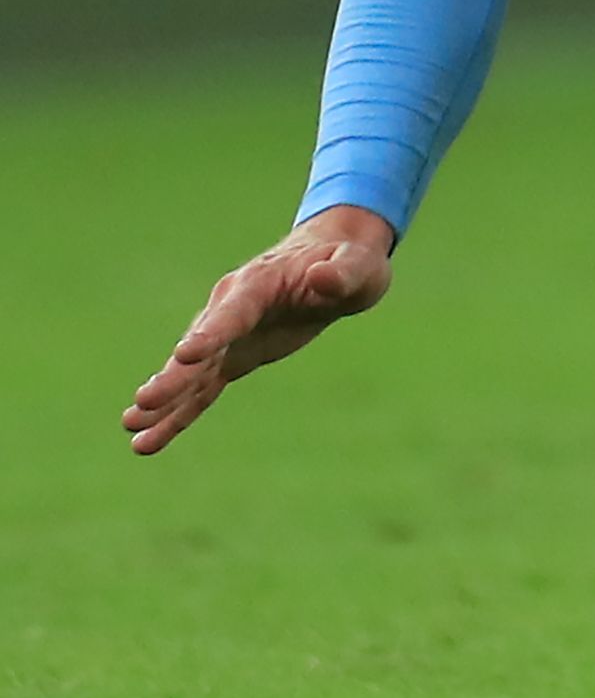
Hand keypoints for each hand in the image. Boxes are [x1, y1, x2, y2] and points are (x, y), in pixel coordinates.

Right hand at [121, 206, 395, 455]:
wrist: (335, 260)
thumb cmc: (350, 261)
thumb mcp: (359, 265)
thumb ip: (341, 273)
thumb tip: (323, 277)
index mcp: (258, 285)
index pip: (232, 313)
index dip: (210, 334)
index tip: (186, 356)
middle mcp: (231, 309)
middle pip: (199, 346)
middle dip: (174, 376)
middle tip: (144, 403)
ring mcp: (228, 335)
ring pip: (191, 372)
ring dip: (165, 400)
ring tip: (131, 426)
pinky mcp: (233, 356)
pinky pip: (202, 388)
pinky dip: (179, 412)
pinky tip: (149, 437)